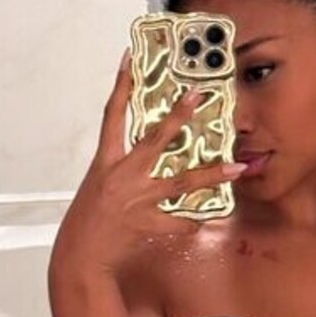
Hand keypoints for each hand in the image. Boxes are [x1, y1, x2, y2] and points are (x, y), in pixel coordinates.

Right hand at [50, 54, 244, 279]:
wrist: (80, 256)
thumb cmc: (87, 222)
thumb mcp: (97, 186)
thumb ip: (120, 169)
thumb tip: (142, 160)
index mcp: (105, 163)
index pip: (112, 115)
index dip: (121, 86)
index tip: (130, 60)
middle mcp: (123, 177)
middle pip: (155, 140)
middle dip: (178, 116)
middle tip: (198, 96)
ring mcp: (137, 200)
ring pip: (180, 184)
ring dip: (210, 175)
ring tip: (235, 167)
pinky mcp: (148, 224)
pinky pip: (179, 222)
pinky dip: (191, 222)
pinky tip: (202, 220)